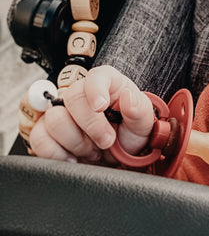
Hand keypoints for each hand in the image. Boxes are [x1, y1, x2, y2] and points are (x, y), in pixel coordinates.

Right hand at [28, 65, 154, 163]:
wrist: (116, 159)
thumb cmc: (129, 133)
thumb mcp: (142, 123)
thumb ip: (138, 109)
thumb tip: (128, 96)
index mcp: (107, 83)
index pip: (96, 76)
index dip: (96, 89)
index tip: (101, 106)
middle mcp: (81, 93)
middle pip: (72, 98)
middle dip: (91, 126)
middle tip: (106, 142)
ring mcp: (61, 112)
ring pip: (54, 119)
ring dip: (75, 142)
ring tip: (91, 150)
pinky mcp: (46, 132)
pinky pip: (38, 139)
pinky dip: (56, 153)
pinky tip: (73, 158)